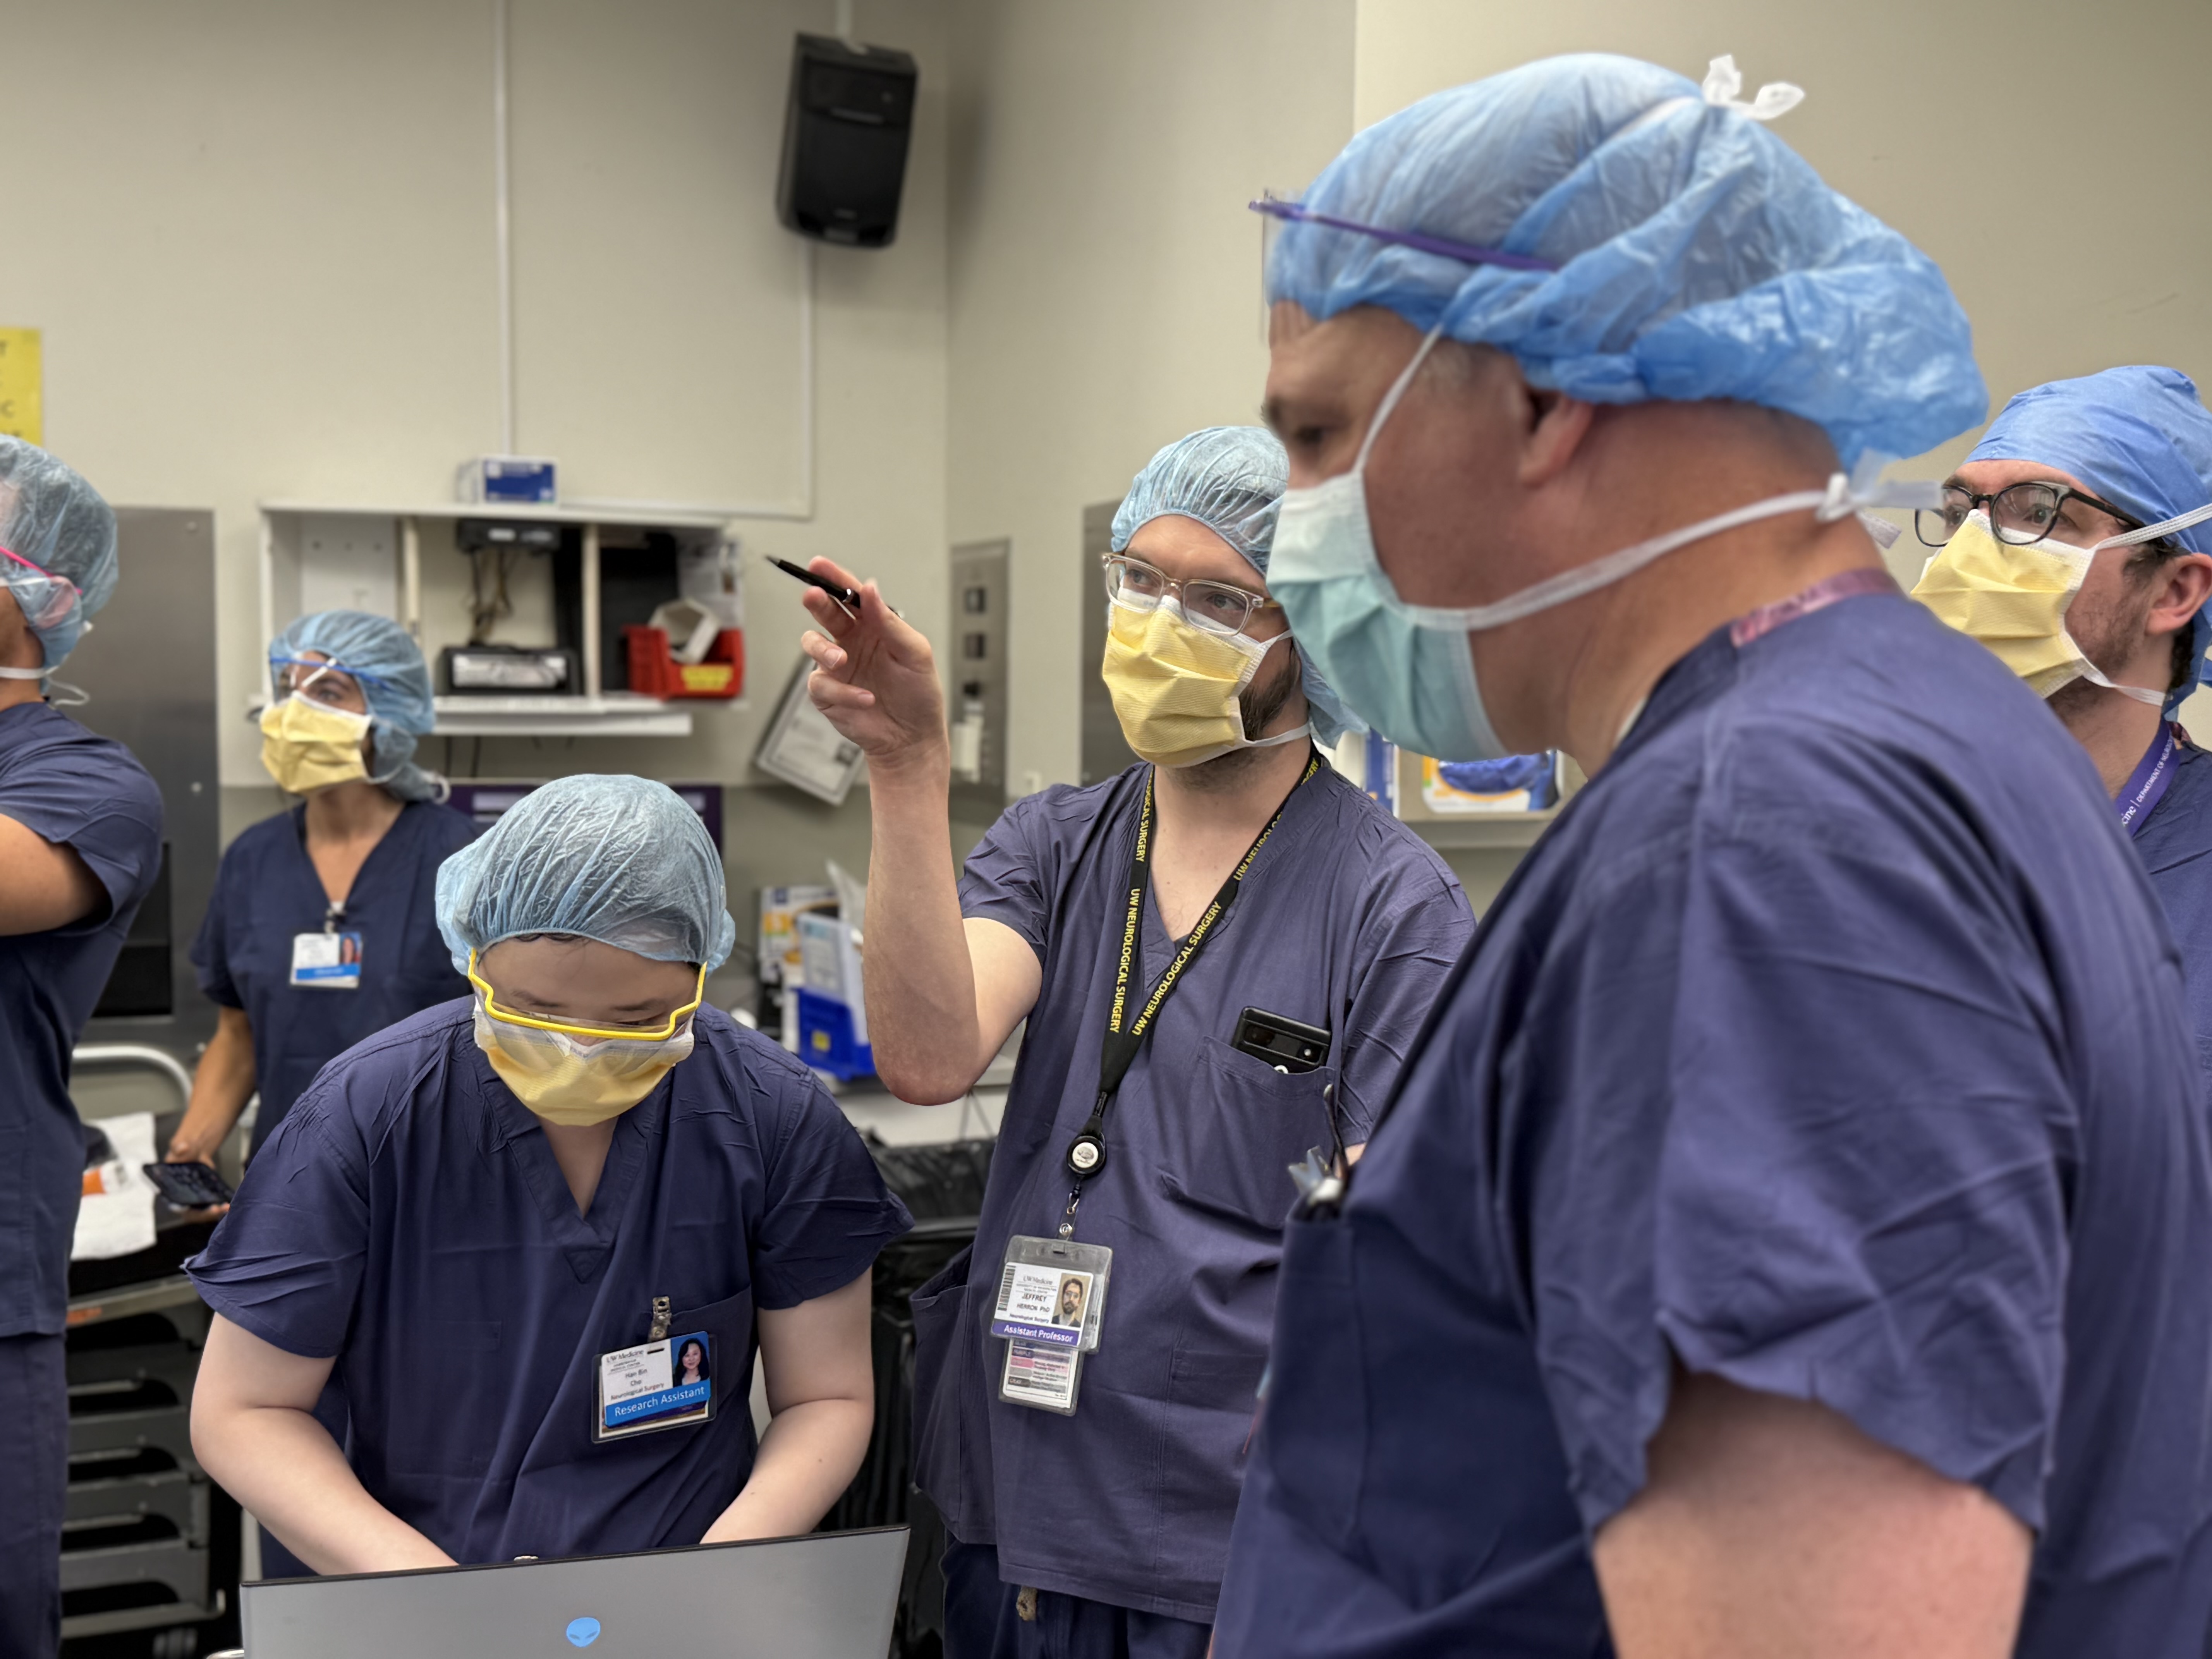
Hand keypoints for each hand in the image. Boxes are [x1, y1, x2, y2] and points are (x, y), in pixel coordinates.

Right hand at [162, 1140, 229, 1220]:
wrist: (194, 1150)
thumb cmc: (182, 1150)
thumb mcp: (178, 1146)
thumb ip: (178, 1147)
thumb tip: (183, 1148)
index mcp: (168, 1189)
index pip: (172, 1203)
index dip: (178, 1208)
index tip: (187, 1208)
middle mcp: (179, 1198)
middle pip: (189, 1213)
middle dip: (202, 1213)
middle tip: (216, 1209)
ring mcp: (192, 1200)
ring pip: (201, 1213)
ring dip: (214, 1213)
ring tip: (226, 1207)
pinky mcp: (203, 1198)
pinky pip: (210, 1207)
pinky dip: (219, 1207)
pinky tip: (229, 1205)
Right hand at [797, 557, 947, 778]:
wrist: (912, 738)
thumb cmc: (919, 694)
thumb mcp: (915, 653)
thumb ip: (890, 622)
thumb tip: (870, 589)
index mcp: (873, 626)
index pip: (851, 596)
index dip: (834, 578)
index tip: (818, 565)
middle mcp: (852, 642)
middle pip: (826, 613)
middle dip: (817, 601)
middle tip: (813, 596)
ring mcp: (837, 667)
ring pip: (812, 644)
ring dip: (823, 650)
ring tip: (842, 662)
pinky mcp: (828, 694)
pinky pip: (821, 685)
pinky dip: (843, 692)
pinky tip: (866, 698)